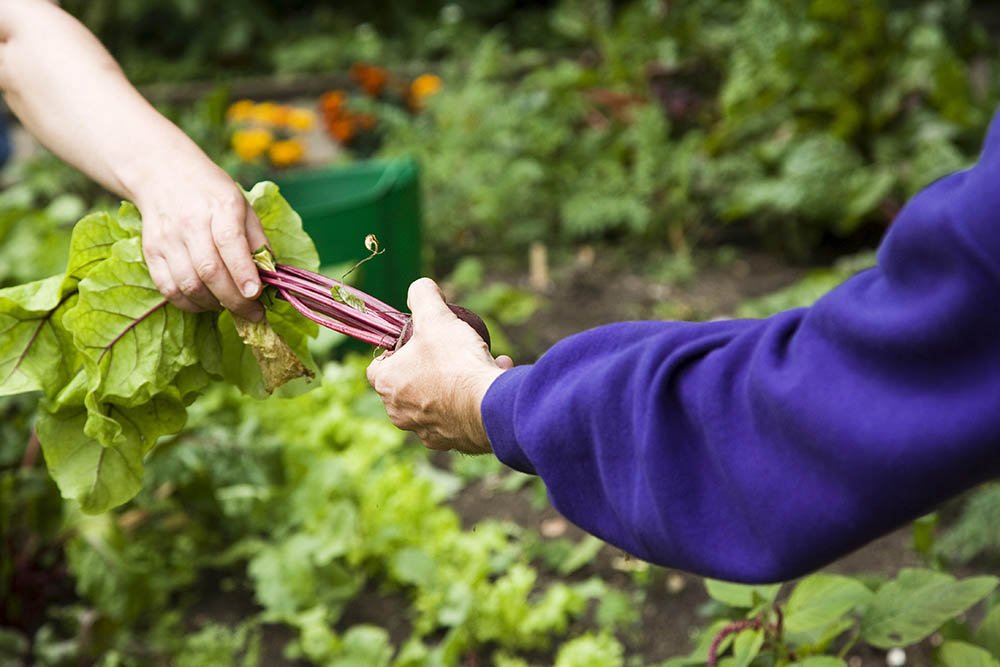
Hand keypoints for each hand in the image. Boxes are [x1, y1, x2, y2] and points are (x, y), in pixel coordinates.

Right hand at [135, 160, 268, 320]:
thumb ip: (258, 241)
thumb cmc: (211, 194)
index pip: (229, 243)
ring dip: (213, 304)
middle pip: (209, 271)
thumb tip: (272, 276)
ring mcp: (167, 239)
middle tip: (253, 314)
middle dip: (234, 300)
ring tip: (230, 306)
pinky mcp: (151, 252)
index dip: (243, 273)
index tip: (256, 295)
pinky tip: (205, 302)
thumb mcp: (243, 207)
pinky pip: (168, 289)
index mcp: (220, 207)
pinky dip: (189, 304)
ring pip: (188, 285)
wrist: (163, 175)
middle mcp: (190, 223)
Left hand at [367, 278, 513, 452]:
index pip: (377, 365)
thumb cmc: (455, 362)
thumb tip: (421, 287)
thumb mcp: (436, 317)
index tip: (416, 340)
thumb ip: (423, 296)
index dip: (394, 350)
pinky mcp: (451, 442)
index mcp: (387, 384)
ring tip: (479, 362)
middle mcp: (399, 413)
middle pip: (407, 383)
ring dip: (453, 383)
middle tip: (449, 350)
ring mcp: (425, 431)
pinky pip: (458, 415)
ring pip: (435, 400)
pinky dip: (471, 399)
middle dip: (428, 366)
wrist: (488, 407)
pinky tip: (492, 379)